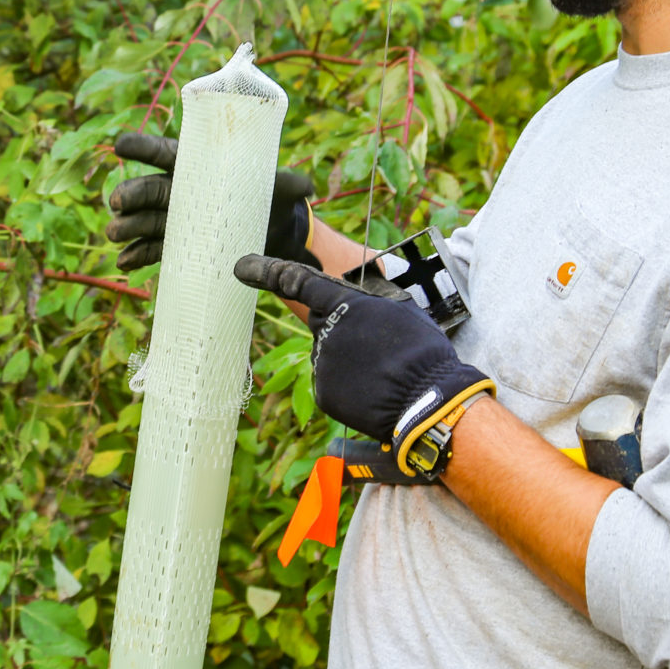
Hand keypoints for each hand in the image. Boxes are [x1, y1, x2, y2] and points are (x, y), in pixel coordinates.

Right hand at [105, 131, 317, 270]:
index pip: (165, 153)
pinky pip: (153, 250)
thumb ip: (290, 185)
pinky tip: (123, 263)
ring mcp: (176, 220)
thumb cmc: (272, 199)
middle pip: (149, 189)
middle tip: (117, 202)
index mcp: (199, 166)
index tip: (120, 144)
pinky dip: (136, 256)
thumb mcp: (281, 189)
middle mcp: (181, 191)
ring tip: (114, 233)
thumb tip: (308, 186)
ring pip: (145, 220)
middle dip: (130, 195)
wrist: (274, 232)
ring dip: (128, 227)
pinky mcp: (178, 246)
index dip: (142, 147)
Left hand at [234, 254, 494, 471]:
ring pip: (328, 354)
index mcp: (346, 305)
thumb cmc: (422, 352)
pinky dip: (348, 384)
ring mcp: (322, 364)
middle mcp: (326, 331)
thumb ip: (371, 299)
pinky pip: (331, 381)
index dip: (268, 271)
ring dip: (350, 359)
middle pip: (323, 322)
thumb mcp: (402, 311)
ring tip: (383, 371)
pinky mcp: (323, 392)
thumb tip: (357, 297)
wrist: (428, 402)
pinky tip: (372, 389)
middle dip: (343, 330)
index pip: (301, 282)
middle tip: (380, 348)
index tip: (242, 266)